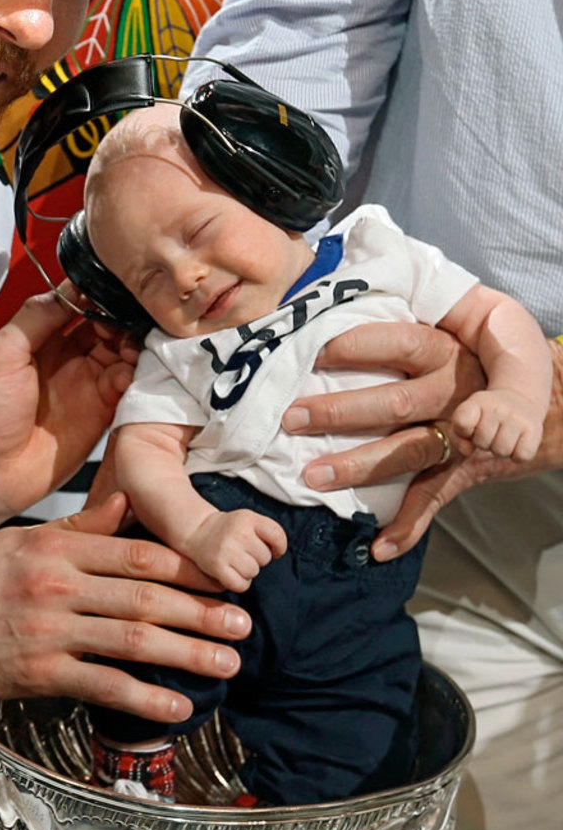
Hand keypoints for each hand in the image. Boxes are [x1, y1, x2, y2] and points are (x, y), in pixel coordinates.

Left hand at [0, 290, 135, 569]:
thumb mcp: (2, 353)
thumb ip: (35, 318)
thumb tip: (70, 288)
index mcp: (41, 339)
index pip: (79, 304)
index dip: (98, 296)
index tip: (115, 291)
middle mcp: (68, 358)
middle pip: (108, 326)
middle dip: (123, 320)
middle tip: (129, 323)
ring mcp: (86, 385)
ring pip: (123, 353)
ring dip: (134, 346)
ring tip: (134, 348)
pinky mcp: (102, 413)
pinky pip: (128, 387)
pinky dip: (136, 376)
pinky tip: (133, 373)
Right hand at [0, 495, 250, 723]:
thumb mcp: (21, 539)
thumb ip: (77, 527)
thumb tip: (125, 503)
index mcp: (56, 548)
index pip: (136, 553)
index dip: (186, 565)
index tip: (222, 576)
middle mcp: (57, 585)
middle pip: (144, 596)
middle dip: (200, 611)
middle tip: (242, 623)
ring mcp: (48, 630)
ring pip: (131, 640)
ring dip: (186, 654)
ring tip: (226, 662)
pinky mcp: (38, 672)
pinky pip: (101, 685)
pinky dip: (143, 698)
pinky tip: (176, 706)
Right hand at [181, 509, 286, 592]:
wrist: (198, 531)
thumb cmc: (229, 529)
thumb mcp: (248, 519)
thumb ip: (267, 531)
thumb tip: (278, 553)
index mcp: (248, 518)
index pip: (277, 535)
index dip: (279, 547)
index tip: (273, 549)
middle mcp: (238, 533)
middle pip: (266, 558)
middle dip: (257, 558)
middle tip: (242, 551)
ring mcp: (227, 550)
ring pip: (254, 572)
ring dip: (247, 571)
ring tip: (235, 560)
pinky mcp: (217, 566)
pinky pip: (242, 585)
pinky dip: (239, 583)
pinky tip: (231, 571)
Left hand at [282, 324, 562, 559]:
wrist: (554, 404)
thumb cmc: (485, 355)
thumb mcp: (463, 324)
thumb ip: (411, 315)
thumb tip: (349, 282)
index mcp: (449, 350)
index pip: (401, 342)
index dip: (358, 345)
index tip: (314, 352)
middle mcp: (455, 392)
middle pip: (394, 402)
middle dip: (339, 411)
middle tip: (292, 418)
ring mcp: (461, 435)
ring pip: (406, 452)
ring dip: (357, 467)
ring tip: (312, 477)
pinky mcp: (464, 470)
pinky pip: (435, 499)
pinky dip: (408, 527)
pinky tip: (378, 547)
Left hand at [451, 388, 542, 459]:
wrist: (520, 400)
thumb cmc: (485, 416)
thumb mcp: (467, 418)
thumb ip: (458, 437)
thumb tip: (468, 450)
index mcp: (476, 402)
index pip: (461, 423)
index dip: (463, 431)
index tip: (469, 426)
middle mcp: (498, 407)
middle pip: (482, 443)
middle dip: (483, 443)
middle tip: (490, 431)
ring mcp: (517, 418)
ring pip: (501, 452)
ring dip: (499, 450)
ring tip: (502, 436)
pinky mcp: (534, 429)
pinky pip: (521, 456)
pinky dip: (517, 456)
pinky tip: (516, 442)